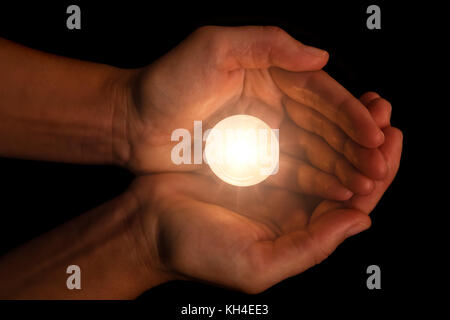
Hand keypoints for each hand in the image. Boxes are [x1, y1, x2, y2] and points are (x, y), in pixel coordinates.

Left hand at [117, 26, 385, 193]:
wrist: (131, 122)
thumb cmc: (165, 82)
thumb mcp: (212, 47)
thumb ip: (267, 44)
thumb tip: (320, 56)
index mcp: (268, 73)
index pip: (320, 93)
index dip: (350, 113)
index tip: (375, 133)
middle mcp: (272, 103)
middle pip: (323, 126)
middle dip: (354, 145)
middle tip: (380, 164)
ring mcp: (263, 133)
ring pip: (312, 151)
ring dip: (341, 167)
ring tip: (367, 183)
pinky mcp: (251, 160)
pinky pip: (290, 171)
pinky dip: (314, 181)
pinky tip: (335, 193)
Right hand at [128, 105, 400, 292]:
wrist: (150, 224)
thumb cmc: (196, 249)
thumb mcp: (257, 263)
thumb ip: (311, 248)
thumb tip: (361, 221)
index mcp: (301, 232)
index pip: (356, 205)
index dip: (379, 174)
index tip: (391, 141)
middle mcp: (295, 208)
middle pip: (346, 174)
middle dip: (369, 145)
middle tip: (384, 113)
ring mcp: (275, 182)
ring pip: (323, 152)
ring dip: (345, 129)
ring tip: (366, 103)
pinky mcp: (255, 162)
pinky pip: (293, 140)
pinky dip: (312, 123)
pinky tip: (324, 106)